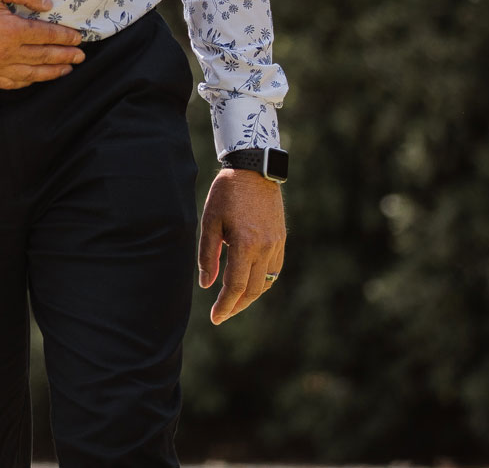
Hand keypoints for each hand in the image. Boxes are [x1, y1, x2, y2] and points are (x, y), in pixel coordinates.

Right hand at [0, 0, 85, 88]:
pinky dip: (26, 82)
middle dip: (65, 56)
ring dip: (52, 72)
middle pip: (44, 57)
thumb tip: (47, 5)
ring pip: (31, 74)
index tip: (78, 37)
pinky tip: (34, 79)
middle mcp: (6, 53)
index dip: (66, 37)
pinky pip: (10, 83)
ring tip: (66, 69)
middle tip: (81, 56)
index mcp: (11, 30)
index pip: (47, 35)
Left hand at [200, 168, 286, 323]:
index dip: (224, 305)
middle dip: (236, 306)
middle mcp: (266, 249)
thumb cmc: (226, 193)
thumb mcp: (210, 221)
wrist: (254, 171)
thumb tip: (206, 284)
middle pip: (252, 290)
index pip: (235, 286)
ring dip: (250, 296)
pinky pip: (274, 269)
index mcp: (246, 245)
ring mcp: (277, 245)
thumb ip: (208, 255)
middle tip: (221, 315)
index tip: (215, 318)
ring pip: (266, 282)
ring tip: (233, 302)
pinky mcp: (281, 240)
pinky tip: (249, 282)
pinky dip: (262, 281)